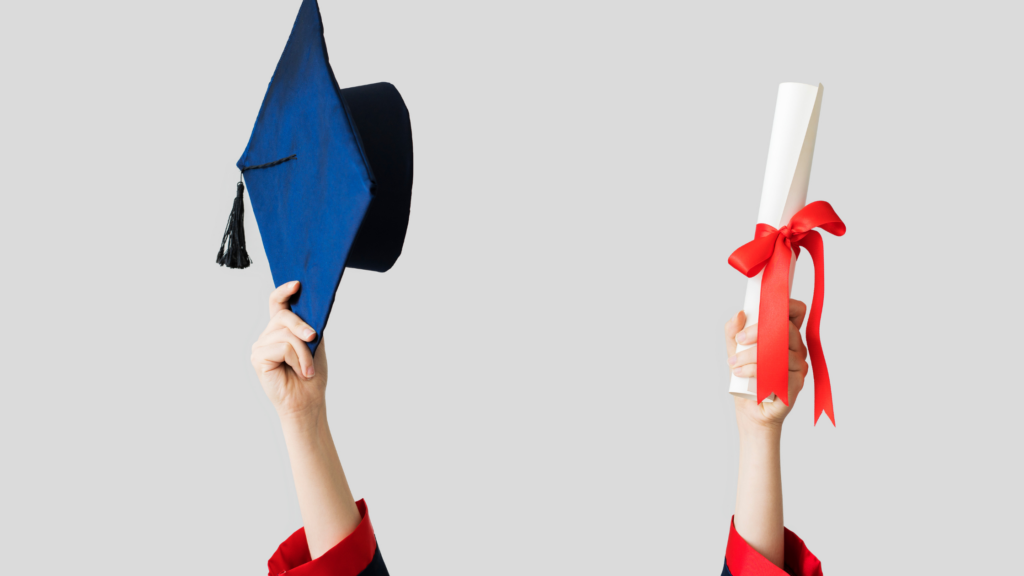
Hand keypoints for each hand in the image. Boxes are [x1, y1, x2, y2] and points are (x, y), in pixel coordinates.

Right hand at [251, 281, 327, 420]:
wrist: (308, 401)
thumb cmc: (311, 376)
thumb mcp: (315, 344)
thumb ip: (309, 325)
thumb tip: (312, 305)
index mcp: (280, 330)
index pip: (276, 304)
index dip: (284, 291)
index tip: (297, 284)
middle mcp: (267, 336)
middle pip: (284, 316)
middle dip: (303, 327)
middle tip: (314, 339)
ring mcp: (260, 347)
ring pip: (286, 333)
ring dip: (304, 352)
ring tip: (307, 368)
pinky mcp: (258, 358)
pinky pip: (283, 347)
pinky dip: (297, 359)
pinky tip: (298, 372)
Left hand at [724, 299, 808, 433]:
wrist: (751, 410)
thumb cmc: (747, 378)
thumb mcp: (735, 351)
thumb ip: (734, 331)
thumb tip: (739, 314)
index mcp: (786, 336)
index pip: (796, 312)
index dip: (786, 305)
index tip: (763, 310)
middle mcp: (796, 349)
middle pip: (786, 329)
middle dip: (758, 332)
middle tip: (739, 341)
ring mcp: (798, 366)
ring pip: (780, 351)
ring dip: (751, 356)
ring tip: (734, 364)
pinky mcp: (796, 383)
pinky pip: (779, 371)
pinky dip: (755, 371)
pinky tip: (741, 374)